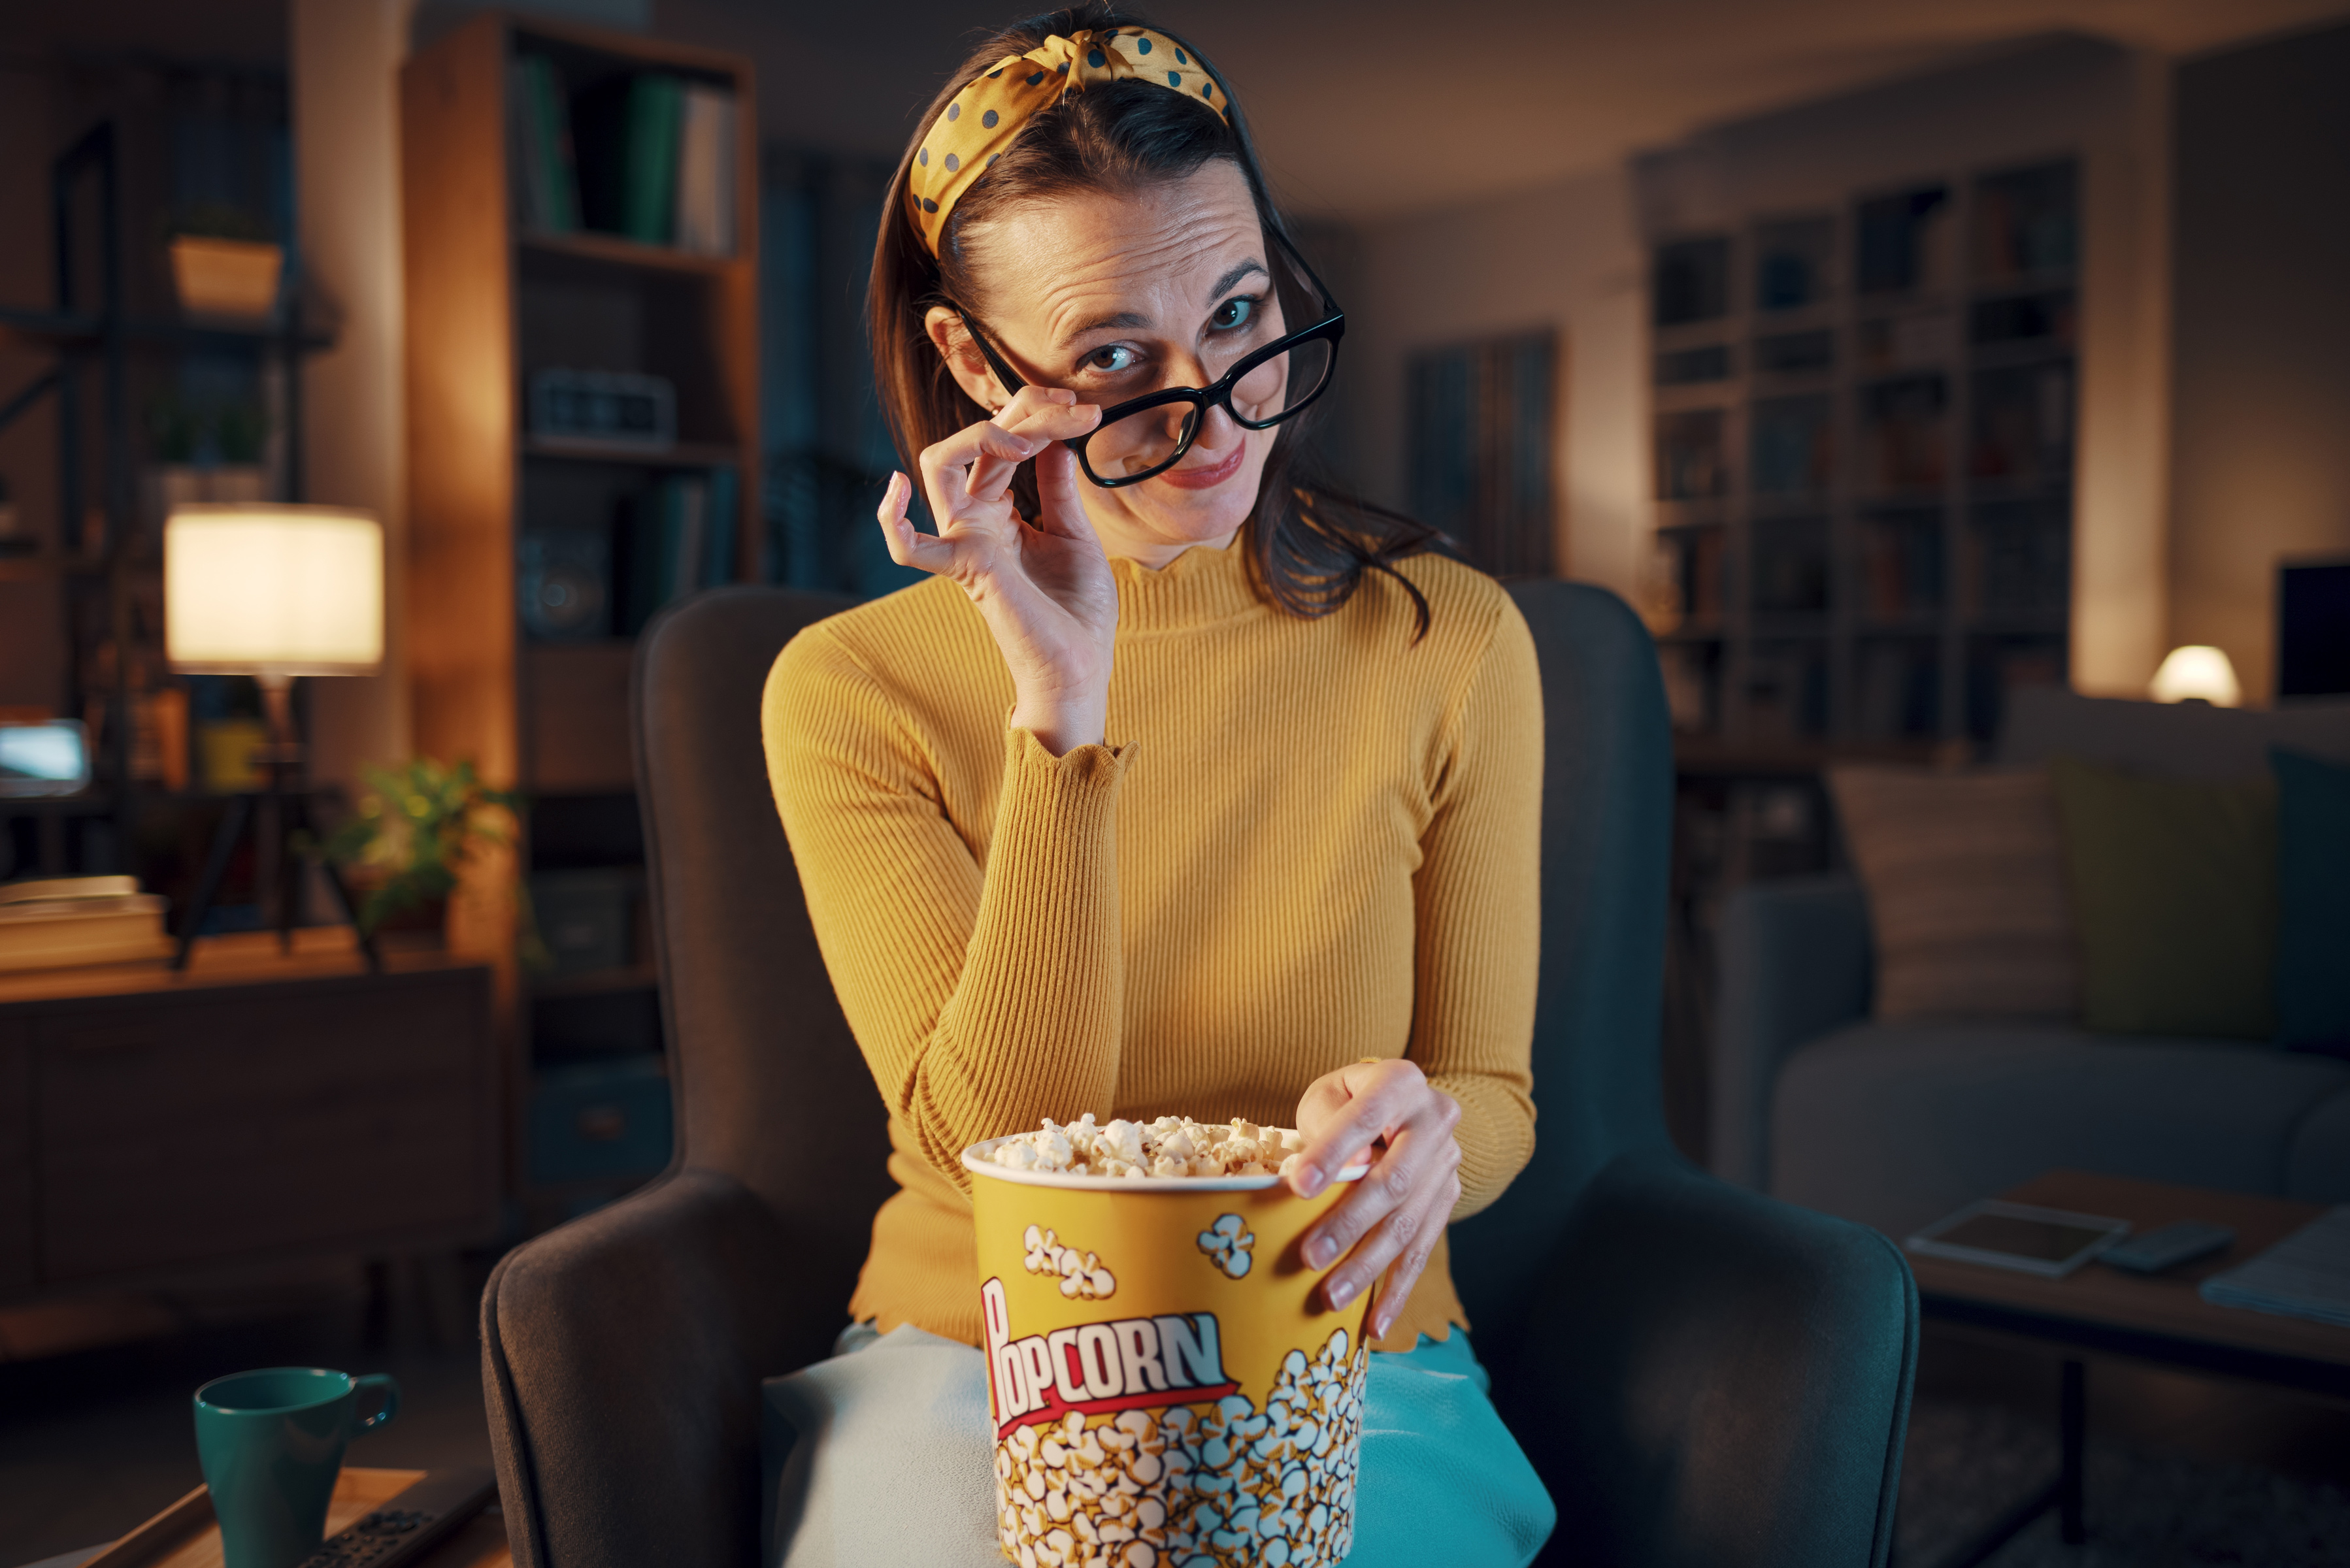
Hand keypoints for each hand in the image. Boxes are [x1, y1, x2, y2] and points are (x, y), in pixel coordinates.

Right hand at [881, 386, 1114, 755]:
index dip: (1040, 415)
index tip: (1084, 411)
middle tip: (1071, 410)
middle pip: (979, 442)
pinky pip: (909, 548)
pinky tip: (894, 488)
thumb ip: (1057, 488)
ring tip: (1029, 438)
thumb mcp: (1075, 535)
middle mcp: (976, 522)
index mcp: (1001, 514)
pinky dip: (891, 520)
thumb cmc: (1078, 612)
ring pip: (941, 465)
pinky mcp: (966, 567)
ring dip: (984, 434)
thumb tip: (1055, 439)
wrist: (1080, 666)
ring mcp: (966, 541)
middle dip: (1025, 413)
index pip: (1005, 445)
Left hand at [1288, 1059, 1463, 1341]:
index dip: (1333, 1152)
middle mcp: (1435, 1121)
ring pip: (1409, 1224)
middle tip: (1309, 1257)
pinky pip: (1422, 1251)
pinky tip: (1375, 1323)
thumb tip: (1345, 1165)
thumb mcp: (1330, 1093)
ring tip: (1331, 1297)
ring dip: (1369, 1266)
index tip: (1297, 1185)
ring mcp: (1446, 1165)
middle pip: (1394, 1180)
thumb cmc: (1348, 1101)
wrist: (1403, 1105)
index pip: (1365, 1116)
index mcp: (1401, 1082)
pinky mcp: (1447, 1201)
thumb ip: (1328, 1122)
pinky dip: (1397, 1290)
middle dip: (1349, 1223)